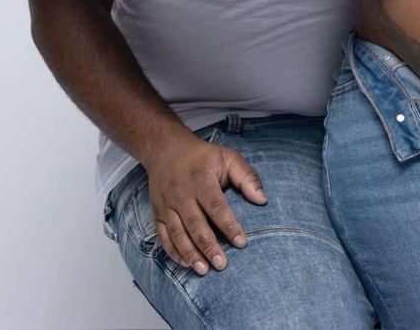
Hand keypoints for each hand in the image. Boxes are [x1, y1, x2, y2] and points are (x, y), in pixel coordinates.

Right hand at [145, 131, 266, 275]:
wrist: (166, 150)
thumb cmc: (202, 156)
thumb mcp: (227, 157)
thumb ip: (246, 176)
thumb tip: (262, 200)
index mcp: (201, 180)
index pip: (216, 206)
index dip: (228, 225)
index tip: (241, 242)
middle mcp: (182, 194)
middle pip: (195, 224)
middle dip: (208, 246)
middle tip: (222, 264)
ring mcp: (167, 205)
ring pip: (178, 233)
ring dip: (190, 253)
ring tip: (204, 269)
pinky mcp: (157, 213)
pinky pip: (163, 236)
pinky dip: (173, 251)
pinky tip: (185, 263)